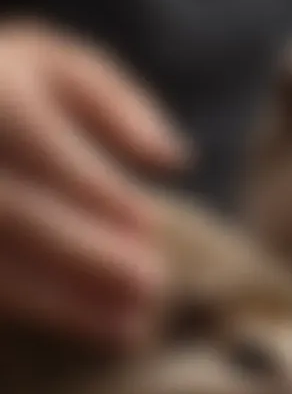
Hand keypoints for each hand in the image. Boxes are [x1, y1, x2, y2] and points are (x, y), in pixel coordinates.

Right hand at [0, 20, 189, 342]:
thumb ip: (117, 104)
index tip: (149, 228)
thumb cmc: (13, 81)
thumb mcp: (63, 66)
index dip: (98, 193)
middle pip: (14, 216)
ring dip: (63, 304)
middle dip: (85, 256)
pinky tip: (99, 327)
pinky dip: (43, 310)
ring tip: (132, 328)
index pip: (44, 151)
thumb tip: (173, 160)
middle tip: (152, 286)